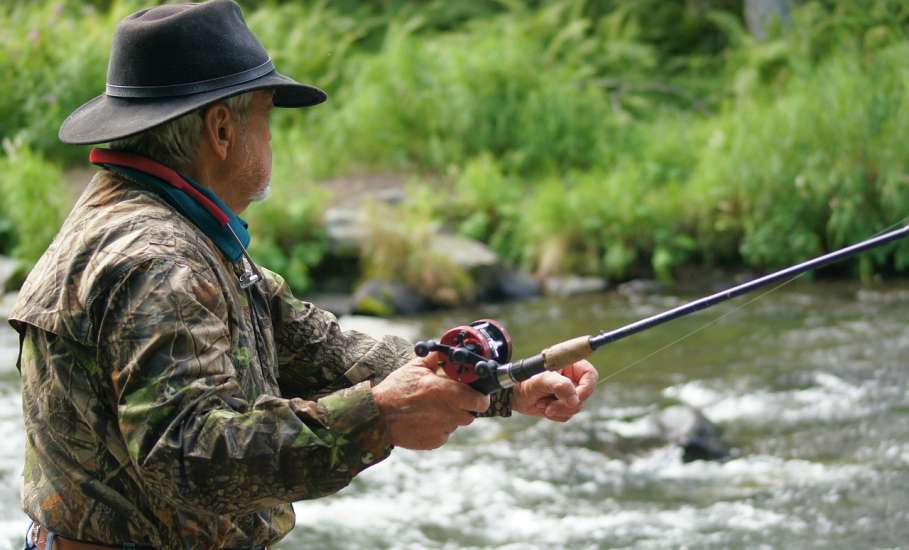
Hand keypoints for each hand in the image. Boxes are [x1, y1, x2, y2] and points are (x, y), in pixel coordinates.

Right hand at [372, 353, 489, 449]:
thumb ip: (436, 358)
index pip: (480, 401)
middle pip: (471, 414)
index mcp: (447, 392)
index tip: (477, 393)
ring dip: (451, 416)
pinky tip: (424, 419)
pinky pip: (444, 434)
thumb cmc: (396, 389)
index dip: (481, 397)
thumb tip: (447, 350)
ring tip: (433, 408)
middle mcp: (449, 413)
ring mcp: (442, 430)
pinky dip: (439, 427)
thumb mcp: (415, 367)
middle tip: (452, 399)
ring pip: (457, 424)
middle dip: (465, 406)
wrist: (377, 416)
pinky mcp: (434, 442)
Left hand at [512, 360, 597, 421]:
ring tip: (542, 404)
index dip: (587, 388)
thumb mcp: (540, 381)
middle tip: (550, 407)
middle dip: (566, 404)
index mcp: (569, 364)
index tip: (575, 398)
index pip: (590, 375)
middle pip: (584, 395)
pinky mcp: (564, 404)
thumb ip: (559, 386)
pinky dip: (556, 415)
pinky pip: (568, 415)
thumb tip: (575, 400)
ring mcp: (568, 392)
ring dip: (559, 410)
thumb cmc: (525, 381)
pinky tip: (543, 407)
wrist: (514, 395)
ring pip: (576, 407)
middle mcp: (571, 378)